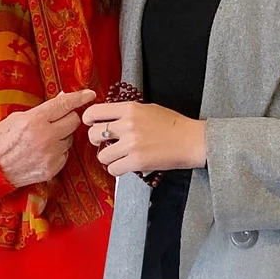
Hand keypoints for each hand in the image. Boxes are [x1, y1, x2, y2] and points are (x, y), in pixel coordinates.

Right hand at [0, 89, 95, 187]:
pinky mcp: (52, 168)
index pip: (64, 104)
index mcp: (34, 120)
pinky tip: (43, 151)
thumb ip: (42, 110)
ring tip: (43, 139)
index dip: (79, 97)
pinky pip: (65, 154)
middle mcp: (45, 137)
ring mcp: (50, 155)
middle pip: (73, 121)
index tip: (89, 94)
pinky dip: (58, 151)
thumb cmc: (1, 140)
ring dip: (62, 136)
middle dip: (68, 118)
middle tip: (57, 120)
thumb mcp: (18, 117)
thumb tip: (63, 100)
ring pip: (70, 138)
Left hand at [83, 101, 205, 177]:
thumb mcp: (148, 109)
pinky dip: (117, 169)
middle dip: (96, 140)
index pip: (95, 112)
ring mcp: (131, 143)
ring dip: (107, 158)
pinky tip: (125, 165)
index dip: (88, 119)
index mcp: (130, 108)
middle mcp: (128, 124)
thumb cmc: (173, 124)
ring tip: (118, 156)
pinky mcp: (136, 161)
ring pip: (101, 155)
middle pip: (94, 134)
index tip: (91, 124)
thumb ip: (127, 112)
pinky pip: (113, 169)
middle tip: (104, 143)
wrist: (191, 140)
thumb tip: (109, 117)